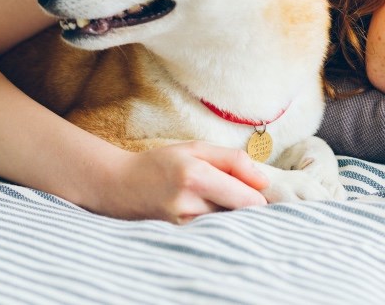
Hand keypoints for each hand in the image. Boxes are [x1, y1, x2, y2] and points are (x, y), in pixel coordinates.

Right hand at [92, 141, 269, 222]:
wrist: (120, 187)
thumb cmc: (162, 163)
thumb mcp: (196, 149)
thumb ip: (234, 161)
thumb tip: (264, 181)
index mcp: (196, 176)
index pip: (248, 198)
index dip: (259, 195)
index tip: (256, 187)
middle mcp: (190, 204)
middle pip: (241, 213)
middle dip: (246, 204)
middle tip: (235, 191)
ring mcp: (184, 225)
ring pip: (228, 223)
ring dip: (230, 212)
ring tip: (212, 197)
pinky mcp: (180, 236)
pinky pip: (213, 230)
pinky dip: (216, 220)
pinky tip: (203, 209)